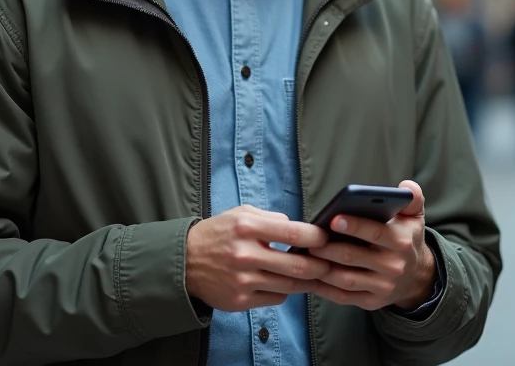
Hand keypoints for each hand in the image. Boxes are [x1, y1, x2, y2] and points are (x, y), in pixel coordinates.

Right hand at [186, 205, 330, 311]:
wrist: (185, 261)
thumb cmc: (219, 233)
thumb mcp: (242, 214)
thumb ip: (272, 219)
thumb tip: (301, 229)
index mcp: (247, 227)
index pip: (293, 233)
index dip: (316, 238)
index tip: (326, 239)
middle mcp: (245, 255)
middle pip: (297, 265)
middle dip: (320, 266)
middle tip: (330, 263)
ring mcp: (242, 281)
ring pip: (289, 285)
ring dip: (307, 281)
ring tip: (315, 275)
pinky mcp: (239, 301)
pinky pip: (275, 298)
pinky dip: (285, 291)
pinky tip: (285, 283)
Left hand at [307, 180, 436, 311]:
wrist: (417, 277)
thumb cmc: (407, 239)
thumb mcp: (415, 217)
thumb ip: (413, 198)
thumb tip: (406, 186)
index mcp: (401, 242)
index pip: (375, 232)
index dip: (354, 226)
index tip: (333, 219)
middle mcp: (393, 266)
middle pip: (353, 256)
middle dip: (327, 247)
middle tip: (307, 238)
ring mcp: (382, 287)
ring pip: (345, 279)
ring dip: (322, 268)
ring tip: (304, 255)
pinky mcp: (371, 302)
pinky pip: (343, 296)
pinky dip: (324, 288)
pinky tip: (309, 276)